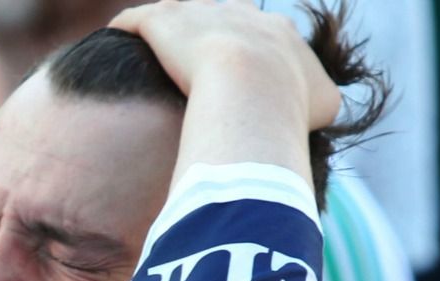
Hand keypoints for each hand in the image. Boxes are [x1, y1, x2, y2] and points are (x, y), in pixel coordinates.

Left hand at [108, 1, 340, 131]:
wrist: (250, 86)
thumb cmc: (288, 103)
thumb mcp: (321, 104)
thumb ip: (319, 101)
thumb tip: (316, 109)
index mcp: (274, 29)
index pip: (261, 31)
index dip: (252, 51)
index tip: (245, 73)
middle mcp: (237, 12)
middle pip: (221, 14)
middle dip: (213, 31)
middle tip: (202, 58)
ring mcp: (198, 12)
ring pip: (179, 14)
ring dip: (171, 29)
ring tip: (159, 50)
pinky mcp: (161, 22)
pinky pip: (136, 21)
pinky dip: (128, 29)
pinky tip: (117, 41)